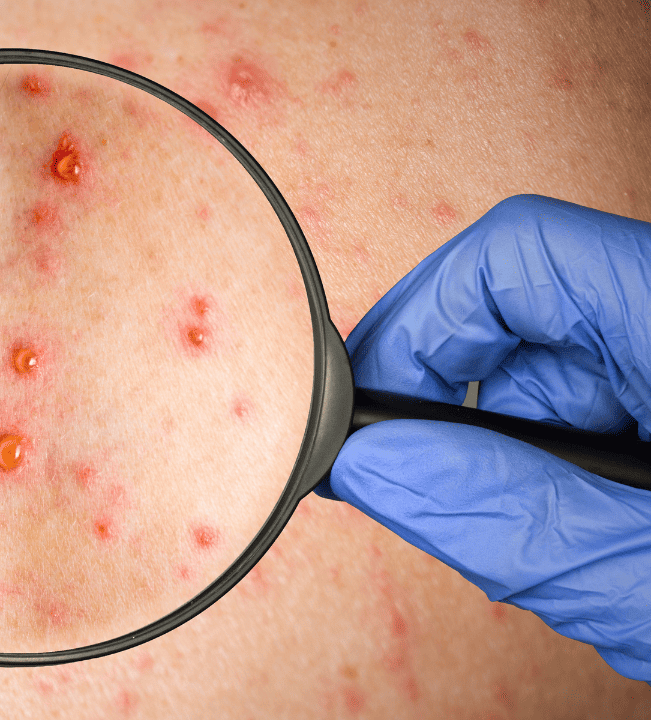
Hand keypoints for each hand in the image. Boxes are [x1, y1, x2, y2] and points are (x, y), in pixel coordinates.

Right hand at [318, 194, 650, 683]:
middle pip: (524, 313)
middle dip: (445, 398)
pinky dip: (549, 474)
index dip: (423, 314)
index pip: (521, 254)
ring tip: (517, 538)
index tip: (366, 403)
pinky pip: (589, 415)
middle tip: (401, 482)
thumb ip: (510, 519)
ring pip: (551, 373)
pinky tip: (570, 537)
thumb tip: (376, 466)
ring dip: (498, 450)